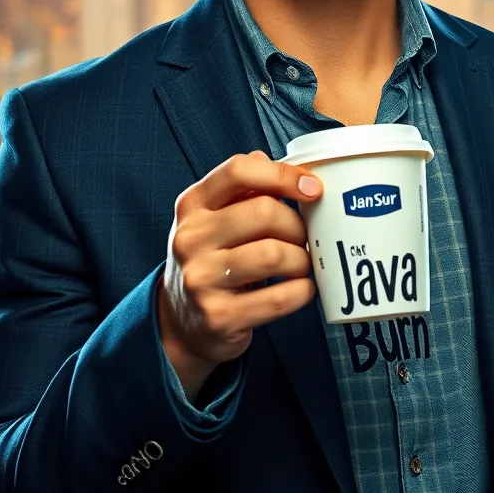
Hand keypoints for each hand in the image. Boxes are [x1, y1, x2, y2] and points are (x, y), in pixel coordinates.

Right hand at [158, 150, 322, 375]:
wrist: (182, 321)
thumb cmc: (212, 259)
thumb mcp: (216, 218)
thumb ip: (248, 189)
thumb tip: (294, 171)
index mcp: (193, 205)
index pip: (238, 171)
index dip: (282, 175)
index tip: (312, 188)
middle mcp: (191, 238)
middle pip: (264, 212)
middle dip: (298, 225)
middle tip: (307, 237)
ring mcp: (201, 279)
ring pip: (273, 254)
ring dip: (302, 259)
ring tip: (303, 263)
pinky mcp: (218, 316)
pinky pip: (278, 298)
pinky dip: (302, 291)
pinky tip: (301, 288)